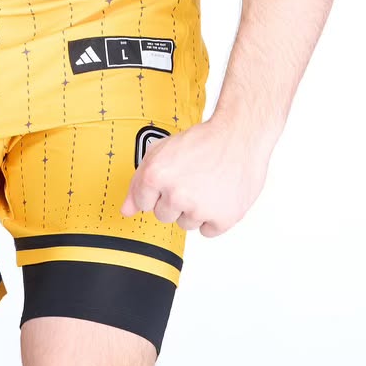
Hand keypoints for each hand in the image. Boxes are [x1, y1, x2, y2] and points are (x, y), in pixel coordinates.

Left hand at [120, 115, 272, 235]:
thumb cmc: (203, 141)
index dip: (157, 191)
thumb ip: (138, 182)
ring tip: (207, 185)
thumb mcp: (161, 152)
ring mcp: (199, 208)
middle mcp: (175, 194)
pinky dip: (214, 218)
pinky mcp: (222, 218)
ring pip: (186, 224)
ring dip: (195, 210)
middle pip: (164, 216)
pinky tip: (218, 197)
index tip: (171, 179)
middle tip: (191, 180)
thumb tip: (127, 210)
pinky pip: (208, 231)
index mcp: (155, 176)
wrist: (239, 135)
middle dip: (175, 201)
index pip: (143, 203)